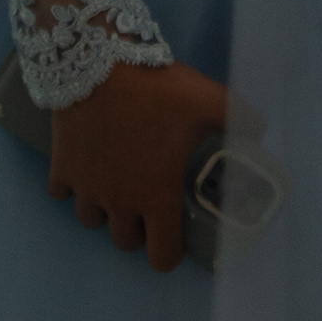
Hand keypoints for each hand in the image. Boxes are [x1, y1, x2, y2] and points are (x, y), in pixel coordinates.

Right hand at [50, 60, 229, 275]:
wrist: (97, 61)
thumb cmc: (157, 89)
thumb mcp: (209, 101)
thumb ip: (240, 119)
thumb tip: (260, 131)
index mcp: (156, 197)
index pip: (161, 258)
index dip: (170, 253)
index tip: (175, 234)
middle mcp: (118, 202)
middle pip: (124, 242)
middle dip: (138, 229)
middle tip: (148, 202)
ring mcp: (85, 187)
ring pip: (91, 220)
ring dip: (105, 210)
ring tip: (117, 184)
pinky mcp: (61, 167)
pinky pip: (62, 192)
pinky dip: (73, 185)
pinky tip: (87, 166)